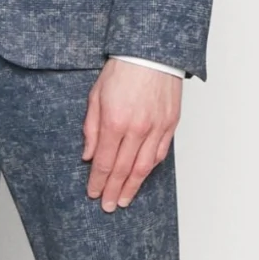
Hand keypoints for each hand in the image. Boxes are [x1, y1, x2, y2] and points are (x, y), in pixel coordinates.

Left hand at [81, 59, 181, 210]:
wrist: (151, 53)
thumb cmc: (122, 70)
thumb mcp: (96, 96)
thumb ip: (91, 128)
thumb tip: (88, 155)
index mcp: (115, 121)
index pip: (105, 162)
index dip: (98, 181)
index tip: (93, 193)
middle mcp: (137, 129)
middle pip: (123, 170)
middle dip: (114, 190)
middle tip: (108, 206)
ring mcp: (156, 128)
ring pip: (144, 167)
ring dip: (133, 186)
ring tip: (125, 200)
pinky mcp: (170, 124)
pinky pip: (160, 153)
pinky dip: (150, 169)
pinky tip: (142, 177)